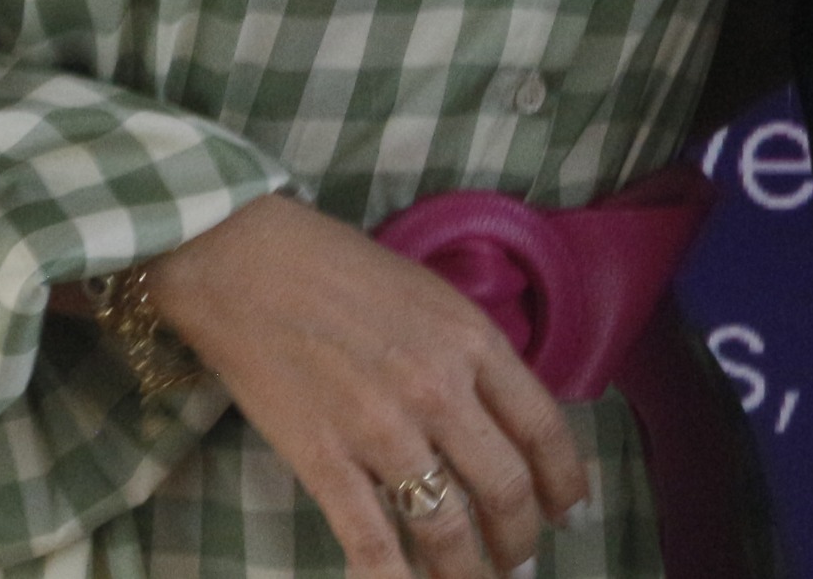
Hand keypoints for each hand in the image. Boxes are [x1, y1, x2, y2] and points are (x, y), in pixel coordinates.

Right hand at [146, 192, 590, 578]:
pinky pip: (372, 542)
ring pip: (447, 527)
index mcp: (472, 340)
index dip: (565, 482)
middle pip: (505, 487)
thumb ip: (468, 353)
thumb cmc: (336, 267)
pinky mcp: (325, 461)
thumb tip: (498, 416)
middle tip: (520, 561)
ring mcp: (382, 430)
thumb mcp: (429, 294)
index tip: (569, 512)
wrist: (244, 263)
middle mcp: (440, 390)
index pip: (544, 428)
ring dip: (469, 571)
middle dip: (520, 539)